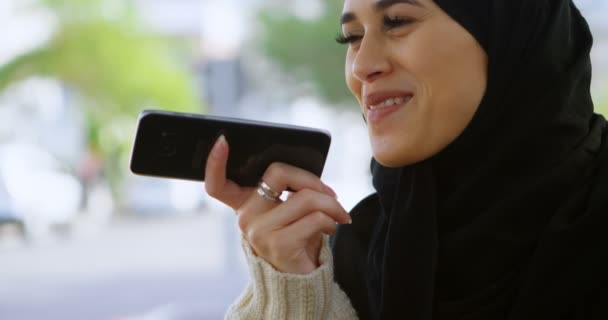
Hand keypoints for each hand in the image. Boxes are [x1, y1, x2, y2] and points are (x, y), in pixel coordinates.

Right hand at [204, 135, 351, 273]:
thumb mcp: (285, 212)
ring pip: (306, 197)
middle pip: (278, 173)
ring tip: (340, 212)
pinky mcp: (279, 245)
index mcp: (243, 205)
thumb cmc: (295, 238)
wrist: (299, 281)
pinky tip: (331, 228)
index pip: (217, 184)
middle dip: (312, 179)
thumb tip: (307, 172)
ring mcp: (259, 232)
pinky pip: (315, 218)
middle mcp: (245, 217)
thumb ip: (285, 190)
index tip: (222, 141)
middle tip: (330, 194)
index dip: (215, 163)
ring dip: (332, 204)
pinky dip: (331, 220)